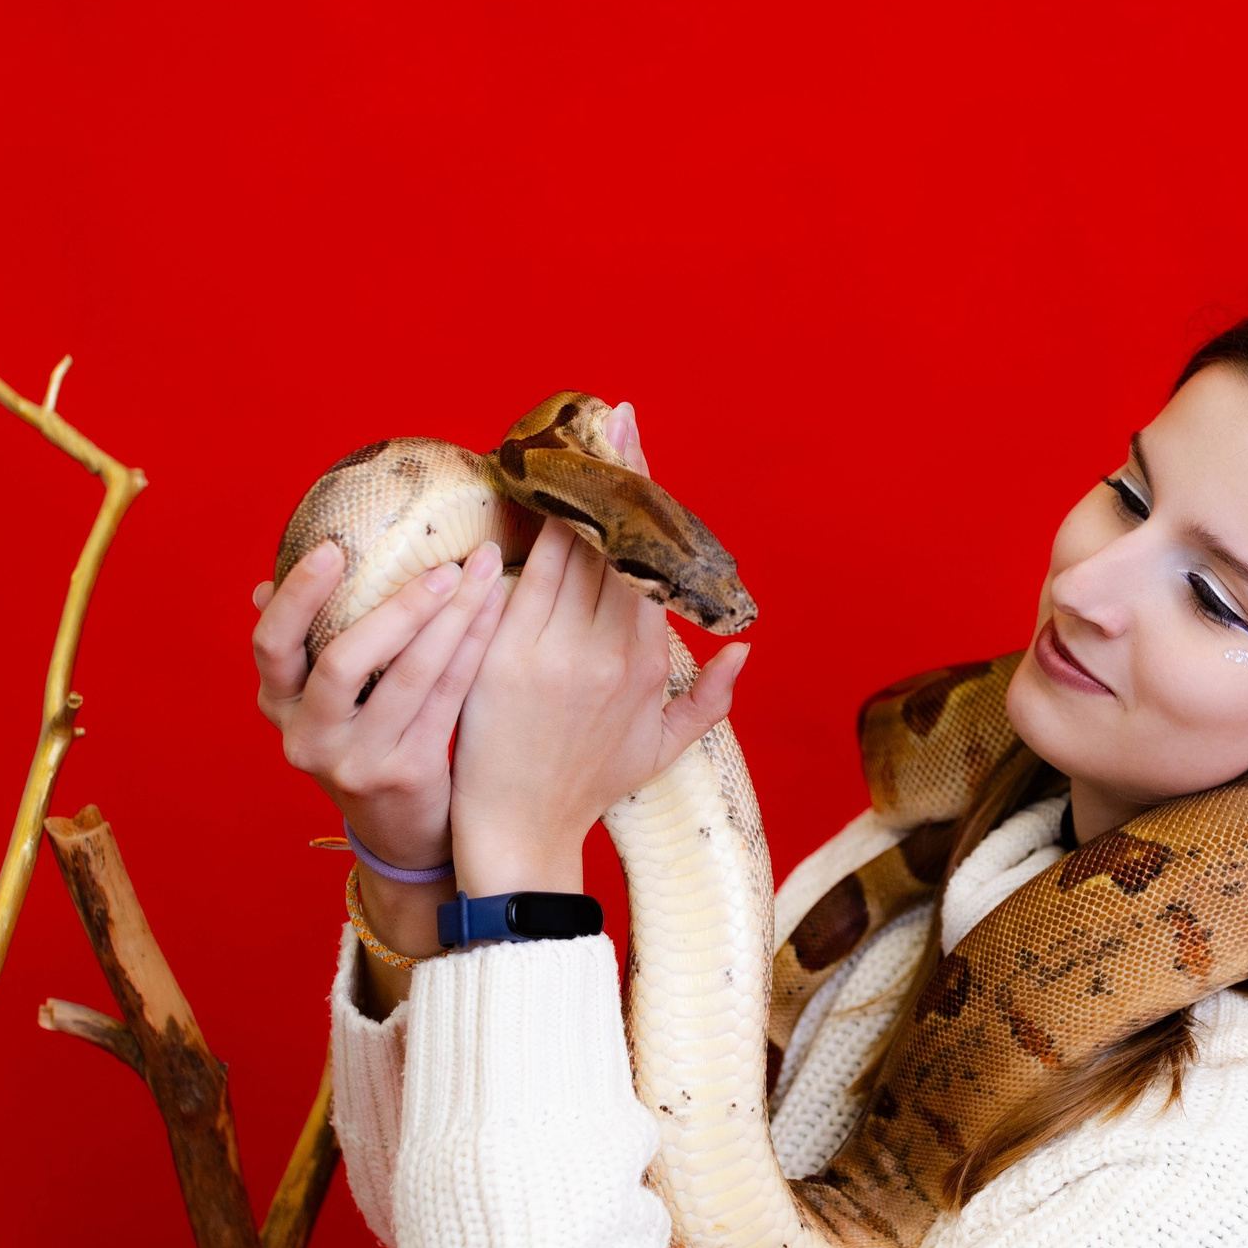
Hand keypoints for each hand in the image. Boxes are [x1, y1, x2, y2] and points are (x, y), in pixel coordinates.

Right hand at [252, 537, 509, 873]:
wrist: (400, 832)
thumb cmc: (364, 741)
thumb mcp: (321, 702)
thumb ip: (302, 647)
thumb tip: (267, 585)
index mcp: (278, 707)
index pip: (270, 645)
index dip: (298, 595)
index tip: (332, 547)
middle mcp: (308, 738)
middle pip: (341, 662)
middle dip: (397, 607)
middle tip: (443, 564)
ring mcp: (357, 762)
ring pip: (407, 676)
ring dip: (450, 617)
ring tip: (481, 573)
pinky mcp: (408, 774)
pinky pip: (446, 697)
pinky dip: (473, 647)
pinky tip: (494, 610)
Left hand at [450, 405, 747, 894]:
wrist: (522, 828)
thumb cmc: (588, 786)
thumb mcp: (661, 747)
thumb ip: (709, 699)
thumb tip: (744, 649)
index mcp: (644, 664)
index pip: (646, 561)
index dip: (643, 500)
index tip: (637, 445)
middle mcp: (604, 651)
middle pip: (609, 543)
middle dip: (609, 476)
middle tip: (606, 418)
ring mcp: (552, 652)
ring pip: (562, 553)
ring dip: (563, 494)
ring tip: (562, 441)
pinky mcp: (502, 658)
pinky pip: (514, 581)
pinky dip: (518, 537)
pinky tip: (518, 496)